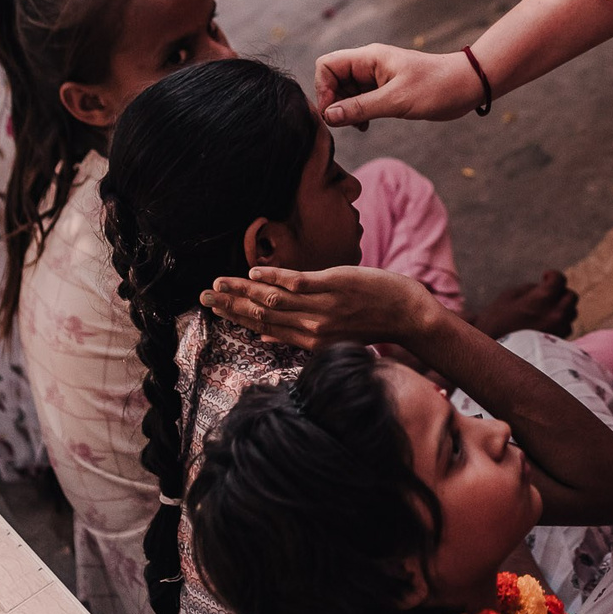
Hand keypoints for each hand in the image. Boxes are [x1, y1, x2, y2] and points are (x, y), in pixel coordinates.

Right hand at [201, 264, 446, 350]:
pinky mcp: (335, 286)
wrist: (408, 316)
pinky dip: (273, 278)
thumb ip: (297, 335)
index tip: (214, 308)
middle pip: (261, 315)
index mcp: (309, 341)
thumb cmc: (372, 322)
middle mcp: (311, 327)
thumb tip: (262, 336)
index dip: (236, 318)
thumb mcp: (332, 338)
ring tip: (219, 283)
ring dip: (242, 290)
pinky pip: (297, 282)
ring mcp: (322, 307)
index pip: (264, 328)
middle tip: (203, 295)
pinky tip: (253, 272)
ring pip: (273, 300)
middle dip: (229, 305)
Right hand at [316, 44, 484, 125]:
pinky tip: (366, 126)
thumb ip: (361, 108)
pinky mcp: (386, 90)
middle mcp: (370, 65)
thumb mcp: (396, 101)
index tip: (334, 113)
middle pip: (334, 79)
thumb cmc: (437, 87)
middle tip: (345, 124)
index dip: (324, 89)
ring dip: (346, 110)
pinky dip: (358, 113)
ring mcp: (377, 77)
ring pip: (346, 91)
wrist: (467, 86)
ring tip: (358, 125)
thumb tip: (329, 116)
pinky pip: (361, 99)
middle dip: (334, 102)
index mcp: (369, 58)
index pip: (328, 65)